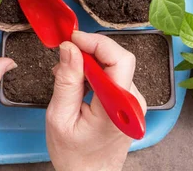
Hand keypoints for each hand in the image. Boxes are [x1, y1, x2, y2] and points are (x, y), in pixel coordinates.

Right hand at [46, 31, 146, 170]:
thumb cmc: (73, 155)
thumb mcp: (59, 117)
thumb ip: (67, 81)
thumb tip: (69, 49)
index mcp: (116, 109)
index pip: (119, 60)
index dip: (96, 43)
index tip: (72, 38)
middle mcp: (131, 104)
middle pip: (118, 59)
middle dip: (90, 50)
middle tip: (65, 53)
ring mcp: (132, 104)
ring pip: (114, 66)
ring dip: (90, 62)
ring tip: (65, 74)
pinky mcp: (128, 104)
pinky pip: (113, 77)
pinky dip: (94, 73)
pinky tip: (77, 83)